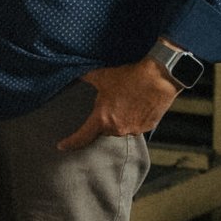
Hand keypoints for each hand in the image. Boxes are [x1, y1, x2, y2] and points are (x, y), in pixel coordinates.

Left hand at [56, 59, 179, 152]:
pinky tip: (137, 105)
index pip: (82, 137)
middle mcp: (117, 129)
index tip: (61, 146)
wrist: (159, 77)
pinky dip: (133, 119)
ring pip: (120, 129)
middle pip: (104, 130)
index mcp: (103, 119)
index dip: (70, 143)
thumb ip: (86, 78)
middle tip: (109, 104)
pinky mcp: (147, 128)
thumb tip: (75, 74)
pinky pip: (135, 127)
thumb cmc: (130, 77)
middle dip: (104, 119)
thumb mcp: (103, 76)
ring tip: (125, 101)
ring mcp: (133, 130)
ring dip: (120, 119)